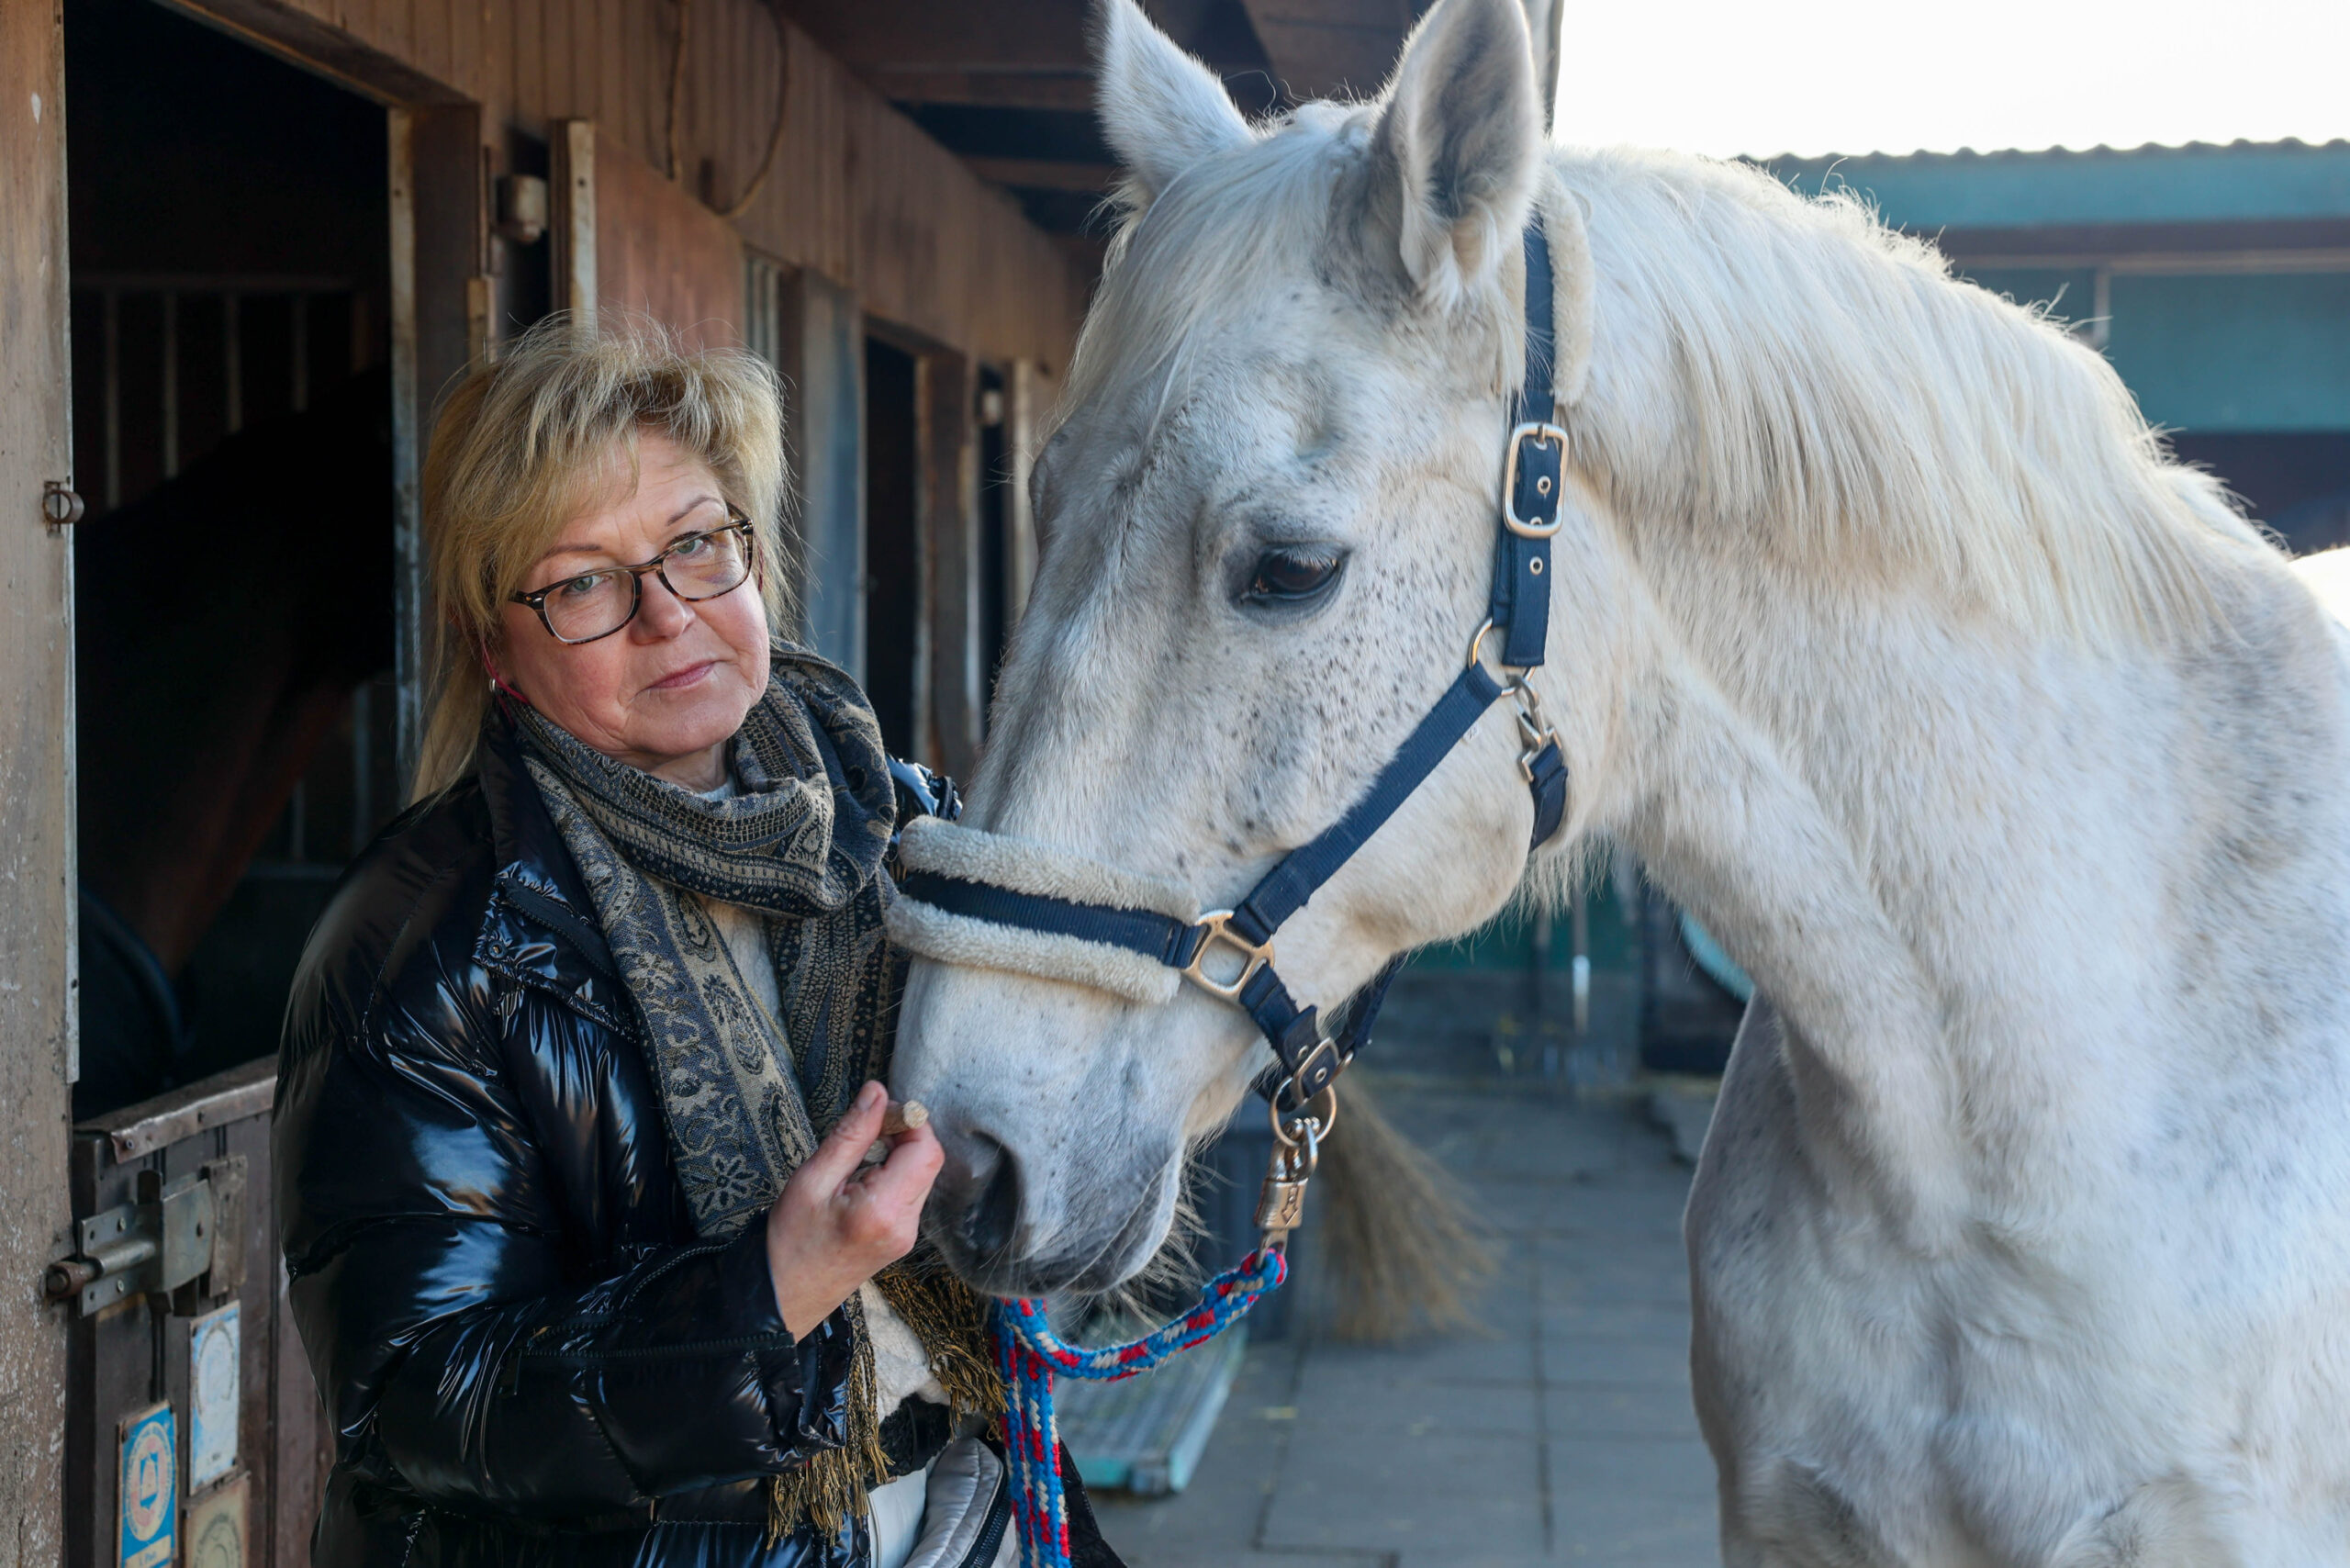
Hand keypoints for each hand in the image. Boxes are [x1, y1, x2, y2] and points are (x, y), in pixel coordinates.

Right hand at [764, 1081, 943, 1335]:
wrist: (784, 1296)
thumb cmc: (790, 1240)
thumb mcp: (812, 1178)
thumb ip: (851, 1134)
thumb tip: (878, 1092)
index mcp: (883, 1210)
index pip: (926, 1150)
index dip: (910, 1121)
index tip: (878, 1112)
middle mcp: (906, 1225)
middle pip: (929, 1161)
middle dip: (904, 1136)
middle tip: (864, 1133)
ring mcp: (908, 1235)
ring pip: (921, 1175)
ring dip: (898, 1155)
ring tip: (856, 1162)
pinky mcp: (902, 1238)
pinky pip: (911, 1193)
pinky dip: (894, 1175)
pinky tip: (861, 1182)